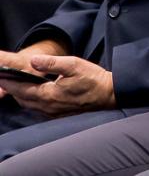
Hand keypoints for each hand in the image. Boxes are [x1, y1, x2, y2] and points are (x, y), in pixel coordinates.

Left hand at [0, 54, 114, 116]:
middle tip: (3, 78)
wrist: (110, 94)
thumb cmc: (94, 79)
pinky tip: (32, 94)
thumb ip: (52, 63)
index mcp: (49, 94)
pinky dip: (30, 100)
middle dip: (11, 89)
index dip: (8, 82)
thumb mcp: (74, 65)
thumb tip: (33, 61)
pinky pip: (38, 108)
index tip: (0, 75)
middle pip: (22, 99)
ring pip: (29, 105)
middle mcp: (48, 106)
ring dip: (20, 95)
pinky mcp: (60, 113)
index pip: (21, 89)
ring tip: (14, 85)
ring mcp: (54, 112)